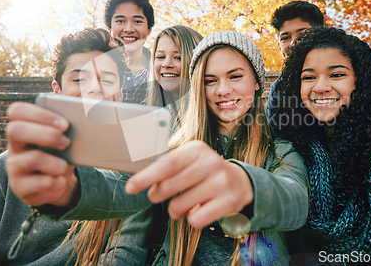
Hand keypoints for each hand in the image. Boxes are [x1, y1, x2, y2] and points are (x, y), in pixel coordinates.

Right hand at [5, 102, 77, 206]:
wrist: (59, 181)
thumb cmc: (62, 151)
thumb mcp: (67, 133)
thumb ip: (70, 108)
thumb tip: (76, 93)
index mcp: (24, 126)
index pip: (17, 111)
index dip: (40, 115)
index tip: (65, 124)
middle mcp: (15, 145)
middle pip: (15, 130)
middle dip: (46, 134)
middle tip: (66, 142)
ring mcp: (14, 167)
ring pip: (32, 158)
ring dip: (57, 162)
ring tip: (65, 166)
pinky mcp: (20, 187)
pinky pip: (41, 183)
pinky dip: (57, 182)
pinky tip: (60, 181)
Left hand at [125, 140, 253, 228]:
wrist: (240, 182)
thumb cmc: (204, 172)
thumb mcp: (189, 161)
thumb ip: (167, 166)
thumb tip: (139, 179)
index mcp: (197, 149)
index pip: (167, 164)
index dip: (146, 177)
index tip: (130, 188)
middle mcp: (210, 163)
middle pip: (169, 186)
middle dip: (157, 195)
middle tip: (159, 195)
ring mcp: (221, 182)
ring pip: (179, 206)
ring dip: (174, 210)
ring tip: (184, 203)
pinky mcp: (228, 202)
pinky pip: (195, 220)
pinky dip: (191, 218)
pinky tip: (199, 208)